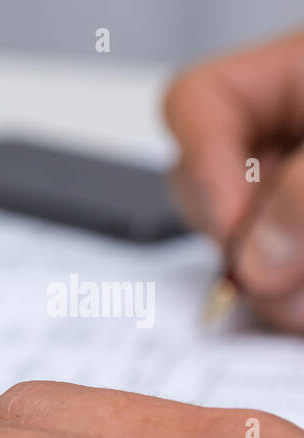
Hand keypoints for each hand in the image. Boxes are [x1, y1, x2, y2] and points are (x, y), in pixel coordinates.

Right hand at [165, 30, 303, 331]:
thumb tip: (253, 263)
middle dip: (238, 245)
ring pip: (242, 253)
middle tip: (277, 280)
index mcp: (291, 78)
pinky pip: (276, 289)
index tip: (236, 231)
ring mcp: (290, 204)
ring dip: (274, 290)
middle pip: (206, 190)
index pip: (195, 105)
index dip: (202, 170)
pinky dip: (292, 307)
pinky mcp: (302, 254)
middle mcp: (284, 139)